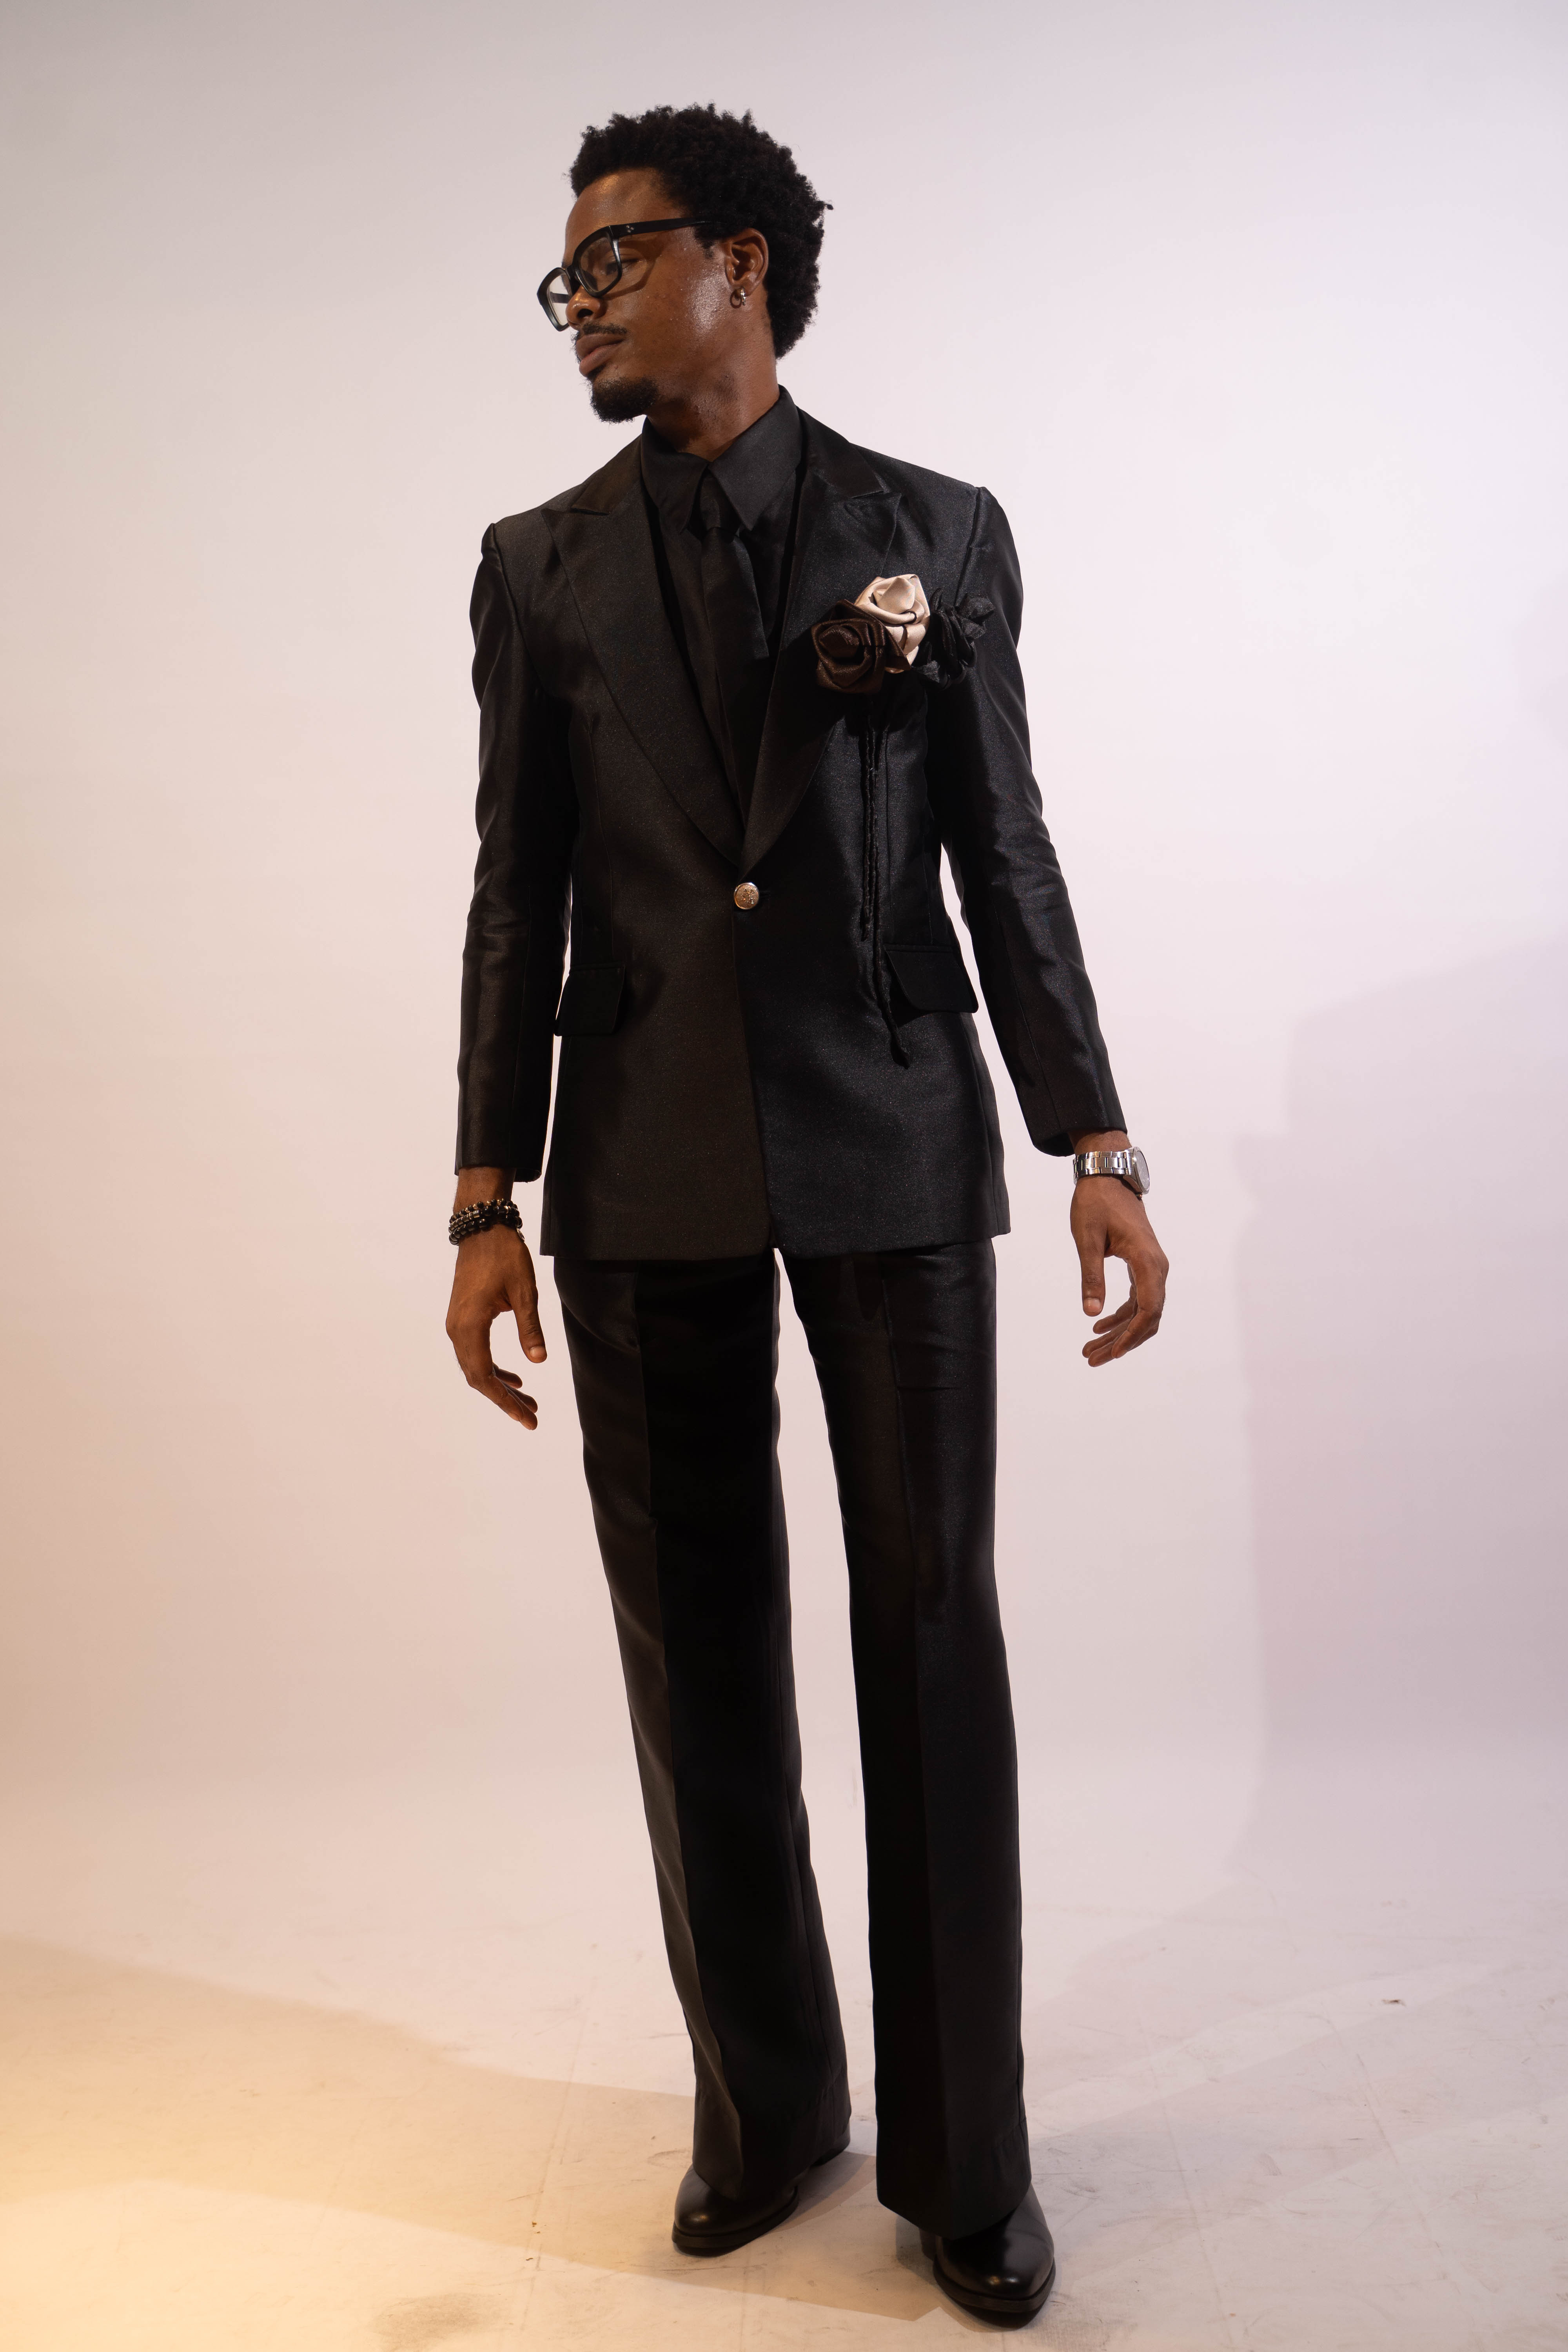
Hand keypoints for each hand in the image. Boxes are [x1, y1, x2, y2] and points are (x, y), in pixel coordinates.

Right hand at [445, 1223, 546, 1427]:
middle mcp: (457, 1329)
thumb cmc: (504, 1255)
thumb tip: (538, 1361)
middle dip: (505, 1399)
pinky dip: (494, 1368)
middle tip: (532, 1417)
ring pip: (476, 1366)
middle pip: (478, 1377)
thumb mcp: (525, 1292)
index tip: (527, 1418)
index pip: (484, 1377)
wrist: (482, 1227)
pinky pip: (476, 1352)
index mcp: (470, 1326)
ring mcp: (457, 1324)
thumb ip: (530, 1329)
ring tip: (529, 1401)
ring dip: (501, 1386)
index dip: (505, 1401)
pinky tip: (516, 1377)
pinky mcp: (463, 1317)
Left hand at [1070, 1165, 1167, 1368]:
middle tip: (1091, 1359)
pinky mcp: (1143, 1266)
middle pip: (1146, 1317)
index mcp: (1147, 1261)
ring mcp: (1152, 1268)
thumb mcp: (1087, 1239)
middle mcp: (1156, 1268)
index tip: (1113, 1353)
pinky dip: (1120, 1316)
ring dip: (1118, 1333)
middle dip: (1121, 1342)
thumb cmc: (1096, 1203)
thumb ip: (1091, 1276)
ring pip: (1141, 1312)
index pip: (1148, 1309)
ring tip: (1089, 1350)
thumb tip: (1091, 1314)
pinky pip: (1137, 1300)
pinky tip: (1098, 1325)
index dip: (1132, 1336)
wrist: (1108, 1177)